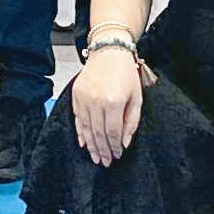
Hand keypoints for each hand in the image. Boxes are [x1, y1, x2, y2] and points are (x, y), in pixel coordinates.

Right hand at [72, 42, 145, 165]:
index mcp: (114, 101)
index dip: (114, 147)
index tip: (117, 155)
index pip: (112, 132)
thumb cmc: (125, 73)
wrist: (109, 51)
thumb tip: (124, 142)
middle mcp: (97, 100)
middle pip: (98, 133)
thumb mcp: (136, 98)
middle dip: (103, 150)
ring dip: (91, 146)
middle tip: (106, 162)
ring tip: (96, 158)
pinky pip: (78, 118)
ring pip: (86, 129)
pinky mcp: (76, 94)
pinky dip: (80, 132)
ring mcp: (84, 97)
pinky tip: (84, 143)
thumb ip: (131, 122)